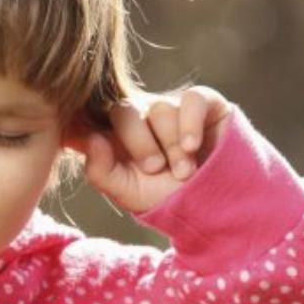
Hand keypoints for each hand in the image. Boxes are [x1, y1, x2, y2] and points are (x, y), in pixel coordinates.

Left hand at [74, 86, 233, 215]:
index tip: (99, 148)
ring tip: (185, 173)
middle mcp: (140, 115)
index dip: (89, 127)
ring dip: (172, 146)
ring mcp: (170, 106)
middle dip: (141, 145)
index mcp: (116, 134)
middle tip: (155, 169)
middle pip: (125, 111)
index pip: (93, 117)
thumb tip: (92, 139)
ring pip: (161, 109)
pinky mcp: (204, 102)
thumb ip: (100, 171)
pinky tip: (192, 147)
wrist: (214, 205)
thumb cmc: (167, 197)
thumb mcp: (128, 193)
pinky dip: (190, 124)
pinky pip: (192, 99)